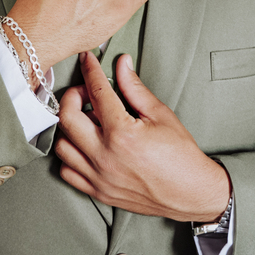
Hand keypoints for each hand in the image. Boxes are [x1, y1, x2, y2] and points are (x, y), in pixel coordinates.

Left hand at [54, 52, 230, 222]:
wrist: (192, 193)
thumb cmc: (181, 155)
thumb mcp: (161, 114)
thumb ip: (135, 88)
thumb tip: (122, 64)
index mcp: (122, 134)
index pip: (97, 92)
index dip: (90, 70)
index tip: (88, 60)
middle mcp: (105, 156)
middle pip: (67, 118)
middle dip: (72, 96)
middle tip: (87, 93)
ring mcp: (99, 177)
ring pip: (62, 146)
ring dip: (69, 128)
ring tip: (88, 120)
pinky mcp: (99, 192)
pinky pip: (67, 172)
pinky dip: (71, 155)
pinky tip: (85, 145)